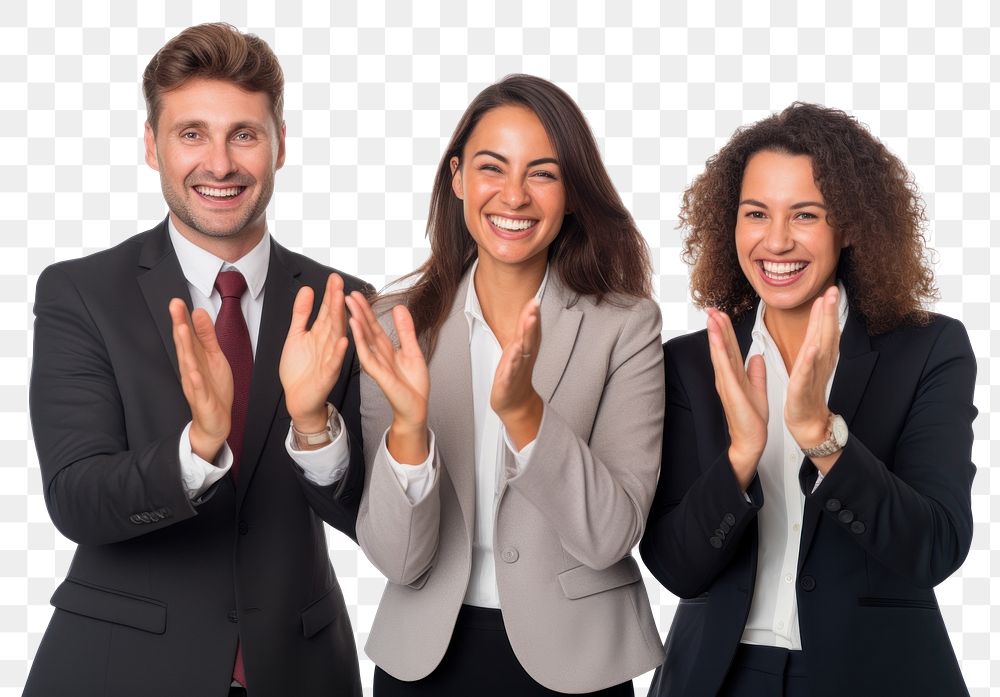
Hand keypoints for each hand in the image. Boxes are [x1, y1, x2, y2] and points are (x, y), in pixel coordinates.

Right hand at [169, 298, 232, 461]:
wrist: (215, 421)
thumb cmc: (213, 389)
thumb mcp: (214, 358)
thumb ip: (207, 336)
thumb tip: (199, 313)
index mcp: (194, 358)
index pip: (187, 336)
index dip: (182, 319)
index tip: (177, 301)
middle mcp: (191, 369)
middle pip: (184, 345)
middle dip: (179, 325)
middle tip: (175, 306)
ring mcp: (195, 385)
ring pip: (189, 364)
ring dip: (185, 347)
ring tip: (182, 329)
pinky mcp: (203, 400)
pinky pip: (198, 389)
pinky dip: (196, 380)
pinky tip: (193, 371)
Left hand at [279, 274, 348, 432]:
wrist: (298, 398)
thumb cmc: (300, 369)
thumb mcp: (296, 335)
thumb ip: (301, 313)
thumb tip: (307, 289)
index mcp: (321, 333)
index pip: (327, 310)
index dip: (329, 295)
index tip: (333, 278)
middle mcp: (328, 343)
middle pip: (334, 320)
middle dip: (336, 302)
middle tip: (339, 284)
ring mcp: (330, 358)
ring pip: (336, 337)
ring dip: (340, 321)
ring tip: (342, 304)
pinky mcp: (328, 374)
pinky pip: (335, 362)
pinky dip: (339, 352)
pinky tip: (344, 341)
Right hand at [345, 292, 429, 463]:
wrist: (416, 407)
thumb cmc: (413, 384)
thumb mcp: (413, 350)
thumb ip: (405, 330)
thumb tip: (400, 308)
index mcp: (385, 348)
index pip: (373, 325)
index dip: (366, 309)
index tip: (356, 295)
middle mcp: (378, 354)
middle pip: (365, 329)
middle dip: (357, 311)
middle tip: (347, 295)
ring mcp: (376, 363)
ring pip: (363, 339)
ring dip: (355, 322)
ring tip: (348, 306)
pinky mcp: (378, 373)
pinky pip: (366, 354)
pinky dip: (360, 340)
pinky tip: (354, 327)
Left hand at [491, 298, 543, 450]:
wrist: (515, 403)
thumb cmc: (515, 374)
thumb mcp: (519, 348)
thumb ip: (524, 329)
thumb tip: (530, 310)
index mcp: (526, 348)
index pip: (530, 329)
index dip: (532, 314)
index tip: (535, 300)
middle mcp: (524, 357)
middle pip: (529, 337)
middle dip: (531, 322)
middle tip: (534, 307)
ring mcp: (517, 369)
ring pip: (522, 351)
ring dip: (526, 337)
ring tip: (529, 323)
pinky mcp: (508, 381)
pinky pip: (511, 371)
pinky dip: (512, 363)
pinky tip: (514, 355)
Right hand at [706, 308, 767, 489]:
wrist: (751, 440)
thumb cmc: (751, 419)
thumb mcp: (758, 389)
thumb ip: (756, 372)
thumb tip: (757, 356)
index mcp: (733, 375)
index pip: (729, 347)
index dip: (724, 329)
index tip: (721, 313)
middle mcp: (726, 376)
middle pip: (721, 346)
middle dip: (717, 326)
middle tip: (711, 307)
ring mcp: (726, 382)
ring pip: (719, 352)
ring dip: (715, 333)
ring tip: (711, 316)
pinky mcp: (730, 389)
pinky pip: (724, 366)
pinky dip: (718, 350)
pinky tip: (715, 338)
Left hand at [786, 286, 840, 471]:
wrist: (807, 421)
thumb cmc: (807, 392)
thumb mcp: (811, 363)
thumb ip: (815, 341)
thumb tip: (819, 321)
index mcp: (820, 356)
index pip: (824, 330)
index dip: (827, 310)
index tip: (829, 290)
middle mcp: (820, 363)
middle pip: (826, 334)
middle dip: (829, 312)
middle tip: (832, 291)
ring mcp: (812, 374)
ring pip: (819, 347)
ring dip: (822, 327)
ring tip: (824, 309)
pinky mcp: (801, 388)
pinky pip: (806, 372)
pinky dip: (809, 360)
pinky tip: (812, 348)